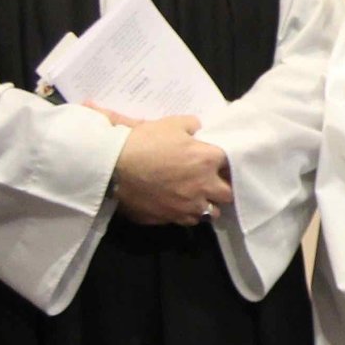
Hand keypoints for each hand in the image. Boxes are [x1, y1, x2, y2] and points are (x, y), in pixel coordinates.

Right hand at [98, 110, 233, 227]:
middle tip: (213, 181)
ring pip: (212, 212)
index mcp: (207, 160)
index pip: (231, 163)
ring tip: (198, 196)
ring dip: (208, 204)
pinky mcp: (170, 218)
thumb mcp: (170, 124)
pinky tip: (180, 205)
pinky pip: (189, 221)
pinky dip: (189, 214)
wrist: (113, 168)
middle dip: (223, 187)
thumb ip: (191, 125)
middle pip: (228, 194)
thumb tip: (198, 129)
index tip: (219, 161)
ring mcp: (187, 206)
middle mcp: (203, 186)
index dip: (225, 162)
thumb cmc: (144, 142)